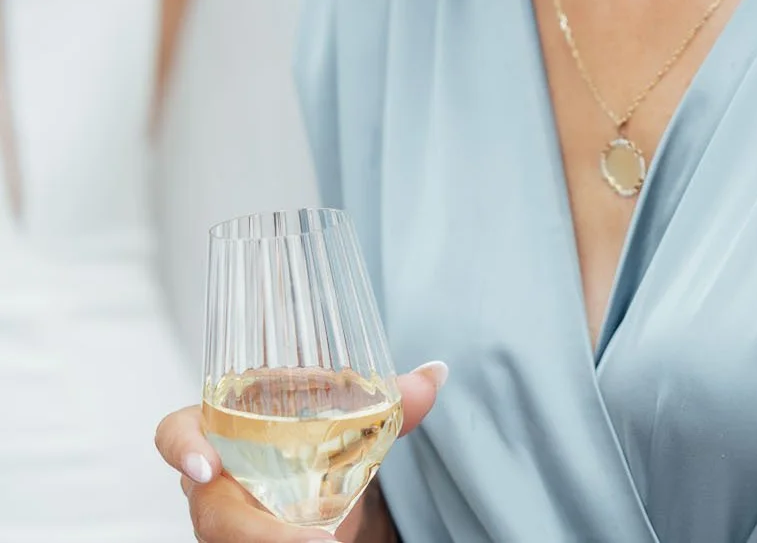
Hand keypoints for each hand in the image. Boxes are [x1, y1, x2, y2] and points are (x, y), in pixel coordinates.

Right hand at [155, 362, 445, 540]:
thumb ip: (392, 402)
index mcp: (227, 428)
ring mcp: (223, 517)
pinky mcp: (240, 540)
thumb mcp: (353, 421)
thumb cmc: (317, 438)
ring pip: (227, 540)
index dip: (182, 447)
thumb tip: (436, 374)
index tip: (207, 468)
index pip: (177, 431)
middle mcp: (214, 477)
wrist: (323, 483)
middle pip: (210, 509)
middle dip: (256, 532)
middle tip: (318, 539)